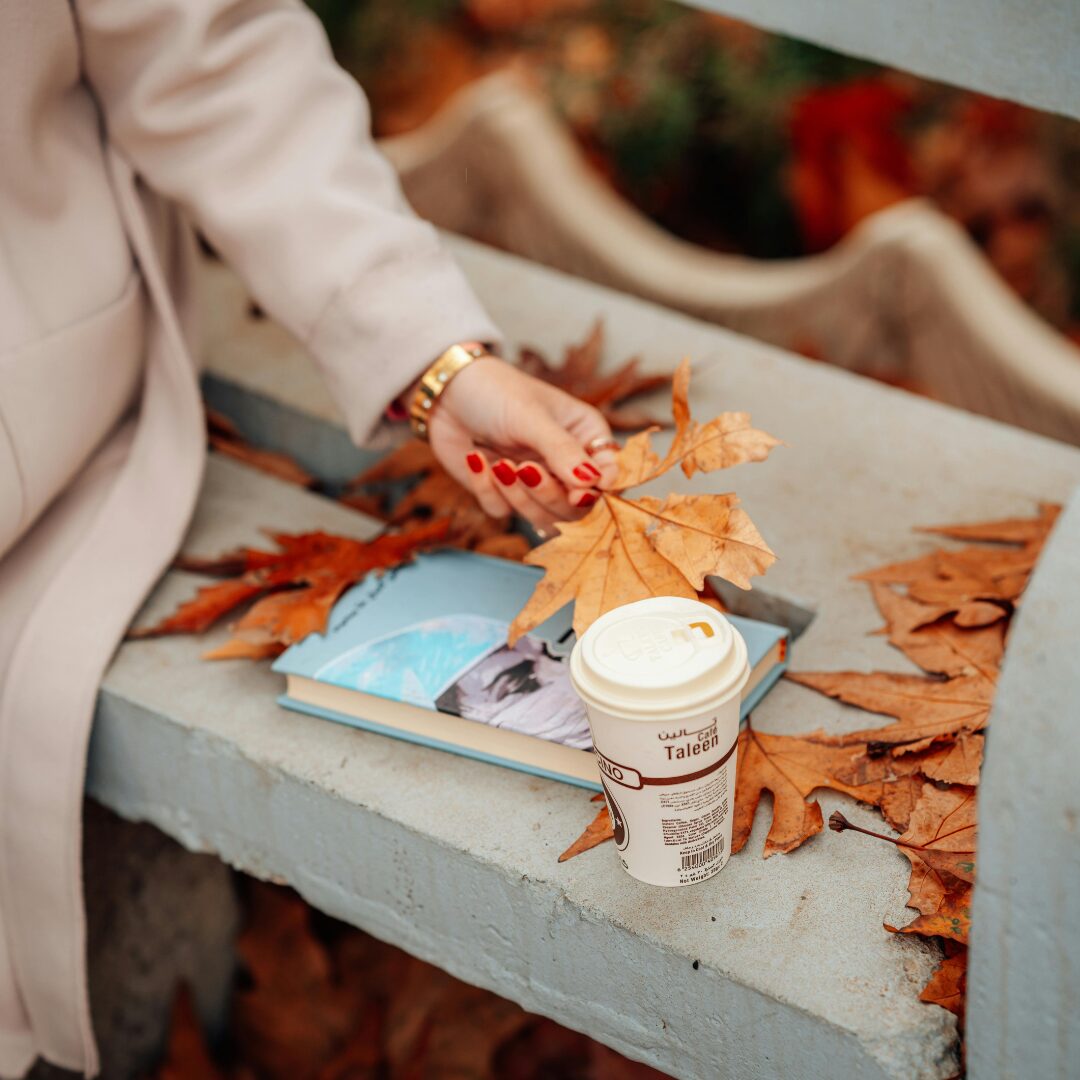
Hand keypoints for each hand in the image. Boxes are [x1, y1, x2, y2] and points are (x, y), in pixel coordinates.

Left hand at [425, 356, 618, 531]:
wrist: (446, 392)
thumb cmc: (496, 391)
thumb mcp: (531, 417)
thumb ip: (562, 451)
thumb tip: (593, 485)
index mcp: (587, 438)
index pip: (610, 477)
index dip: (598, 492)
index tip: (578, 493)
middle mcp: (567, 465)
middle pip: (577, 508)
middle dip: (549, 495)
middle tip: (524, 469)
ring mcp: (536, 483)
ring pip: (542, 518)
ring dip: (518, 497)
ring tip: (498, 464)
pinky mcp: (504, 495)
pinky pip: (504, 512)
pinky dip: (488, 491)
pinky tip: (477, 459)